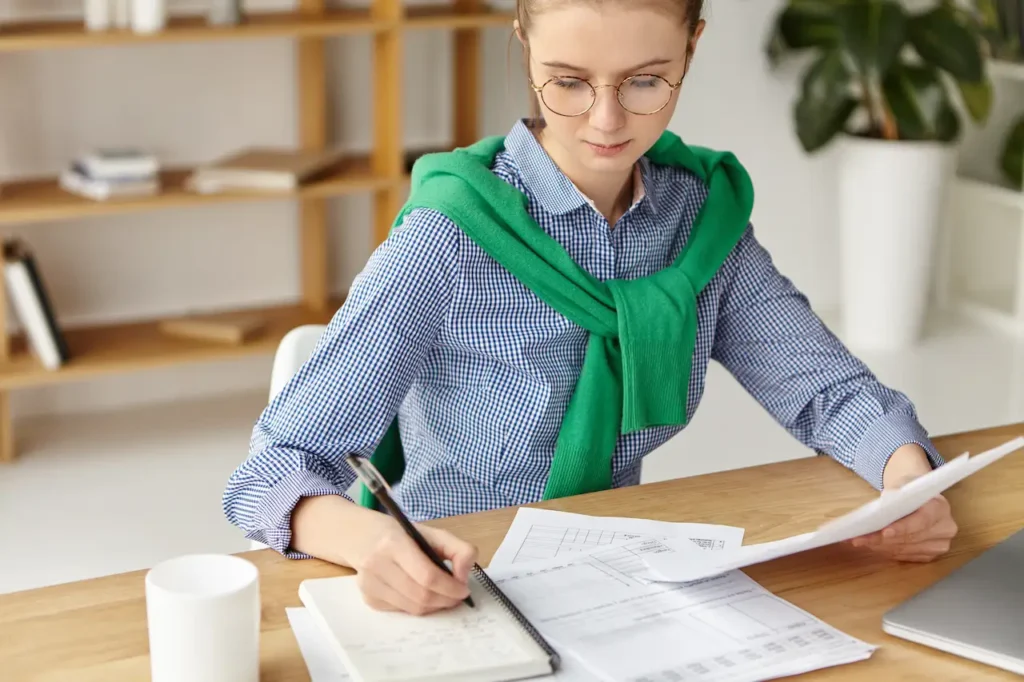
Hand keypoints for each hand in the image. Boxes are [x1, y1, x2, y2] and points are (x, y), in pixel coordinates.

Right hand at [351, 516, 477, 615]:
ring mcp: (369, 584)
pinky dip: (418, 607)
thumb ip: (457, 549)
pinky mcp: (368, 598)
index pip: (427, 576)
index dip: (450, 587)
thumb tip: (464, 576)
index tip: (463, 589)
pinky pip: (402, 611)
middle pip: (421, 596)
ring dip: (434, 606)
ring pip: (412, 608)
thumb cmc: (400, 534)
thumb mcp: (431, 532)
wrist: (360, 537)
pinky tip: (420, 594)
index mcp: (394, 543)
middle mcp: (377, 565)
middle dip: (446, 600)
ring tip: (442, 596)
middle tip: (457, 596)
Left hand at [849, 462, 957, 561]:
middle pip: (911, 538)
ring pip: (906, 549)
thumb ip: (894, 495)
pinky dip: (887, 551)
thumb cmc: (910, 490)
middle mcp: (945, 529)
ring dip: (881, 546)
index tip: (885, 532)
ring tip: (861, 541)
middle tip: (860, 538)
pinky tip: (873, 545)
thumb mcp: (902, 485)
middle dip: (882, 539)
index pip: (922, 521)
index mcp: (940, 507)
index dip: (903, 528)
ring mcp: (939, 545)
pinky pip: (905, 556)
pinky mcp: (931, 555)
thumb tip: (881, 507)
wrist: (920, 498)